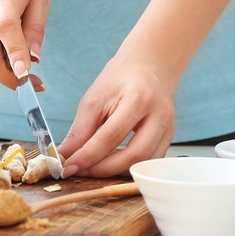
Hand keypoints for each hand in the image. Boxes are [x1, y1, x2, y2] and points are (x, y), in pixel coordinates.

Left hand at [57, 55, 175, 176]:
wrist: (150, 64)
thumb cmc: (121, 77)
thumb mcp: (94, 98)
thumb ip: (80, 130)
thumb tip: (65, 155)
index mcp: (138, 99)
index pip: (110, 137)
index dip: (87, 157)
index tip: (68, 168)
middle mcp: (159, 115)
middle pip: (133, 156)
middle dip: (103, 169)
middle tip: (80, 170)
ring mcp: (168, 127)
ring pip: (143, 163)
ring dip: (115, 171)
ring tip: (92, 168)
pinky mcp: (169, 136)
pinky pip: (149, 161)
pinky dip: (128, 166)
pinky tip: (110, 163)